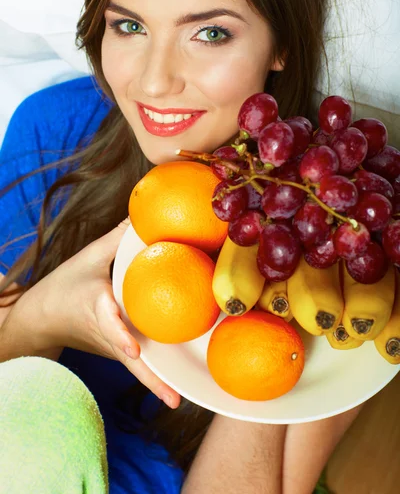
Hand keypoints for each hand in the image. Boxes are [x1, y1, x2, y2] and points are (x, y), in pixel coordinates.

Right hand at [23, 218, 179, 408]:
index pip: (109, 324)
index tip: (132, 350)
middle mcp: (108, 335)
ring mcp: (112, 348)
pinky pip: (140, 363)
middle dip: (150, 380)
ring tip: (180, 399)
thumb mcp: (89, 259)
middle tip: (174, 399)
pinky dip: (156, 372)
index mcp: (97, 310)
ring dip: (157, 383)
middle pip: (131, 361)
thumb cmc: (65, 287)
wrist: (42, 318)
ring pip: (137, 368)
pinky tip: (177, 384)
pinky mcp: (118, 351)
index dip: (120, 336)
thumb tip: (145, 216)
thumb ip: (117, 239)